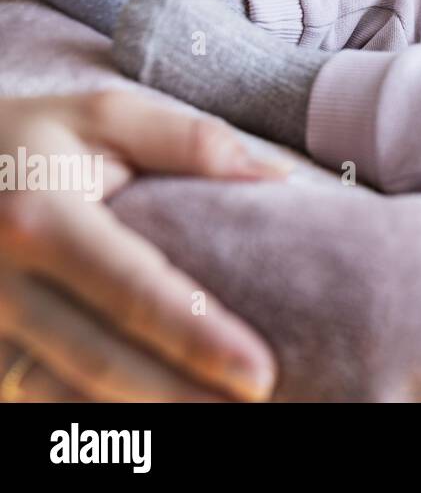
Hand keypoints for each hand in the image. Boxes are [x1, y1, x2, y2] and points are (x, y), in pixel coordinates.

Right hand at [0, 92, 289, 401]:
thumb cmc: (27, 139)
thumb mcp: (102, 116)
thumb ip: (191, 142)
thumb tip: (279, 176)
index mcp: (39, 219)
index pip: (133, 292)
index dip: (197, 338)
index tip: (259, 373)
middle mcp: (0, 286)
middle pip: (100, 362)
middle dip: (180, 396)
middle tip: (258, 405)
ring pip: (61, 398)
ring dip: (138, 418)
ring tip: (216, 416)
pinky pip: (34, 398)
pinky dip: (90, 418)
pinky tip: (150, 419)